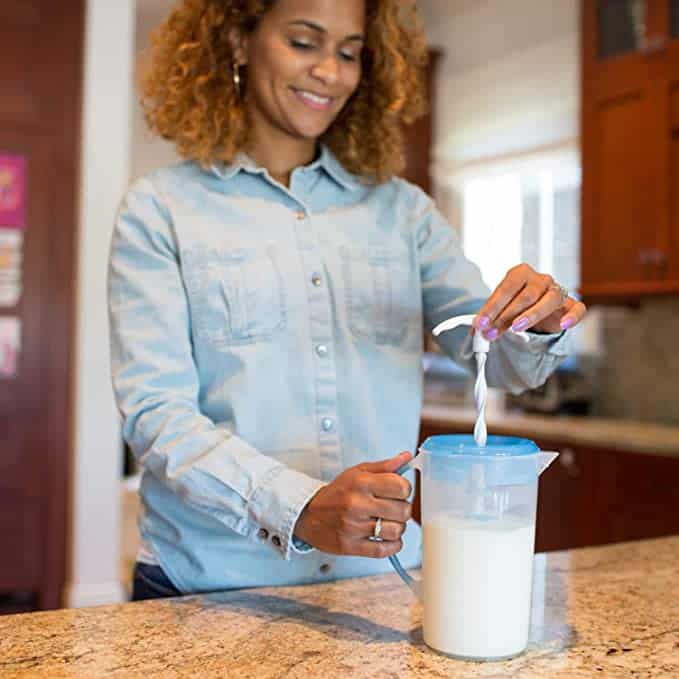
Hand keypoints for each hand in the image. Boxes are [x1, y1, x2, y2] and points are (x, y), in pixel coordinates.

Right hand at [294, 452, 412, 557]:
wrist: (308, 514)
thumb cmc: (337, 493)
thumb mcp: (357, 472)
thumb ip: (384, 466)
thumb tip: (407, 457)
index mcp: (360, 483)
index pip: (401, 486)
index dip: (405, 489)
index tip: (398, 491)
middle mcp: (357, 504)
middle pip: (402, 510)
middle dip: (402, 509)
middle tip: (393, 508)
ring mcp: (354, 527)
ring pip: (396, 531)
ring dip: (398, 527)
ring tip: (388, 522)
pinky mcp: (351, 546)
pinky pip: (385, 550)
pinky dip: (393, 545)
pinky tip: (386, 537)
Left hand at [472, 264, 586, 338]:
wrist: (536, 307)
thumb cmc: (515, 304)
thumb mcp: (500, 307)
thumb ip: (490, 316)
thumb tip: (477, 329)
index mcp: (520, 273)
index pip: (506, 289)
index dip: (492, 307)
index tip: (480, 323)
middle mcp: (540, 279)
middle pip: (525, 296)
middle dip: (506, 316)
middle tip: (491, 332)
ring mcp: (557, 290)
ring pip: (549, 301)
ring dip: (531, 315)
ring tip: (516, 328)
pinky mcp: (571, 305)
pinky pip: (577, 309)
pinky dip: (572, 316)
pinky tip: (563, 325)